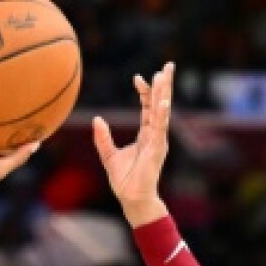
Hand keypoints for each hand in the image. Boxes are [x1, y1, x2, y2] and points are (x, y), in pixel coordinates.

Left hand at [93, 63, 173, 228]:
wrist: (131, 199)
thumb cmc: (124, 181)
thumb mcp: (108, 155)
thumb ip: (103, 138)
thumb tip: (97, 119)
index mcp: (145, 135)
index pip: (147, 108)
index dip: (144, 92)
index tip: (138, 78)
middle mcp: (154, 135)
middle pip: (159, 105)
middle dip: (164, 85)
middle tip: (168, 66)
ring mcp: (158, 141)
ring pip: (162, 112)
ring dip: (164, 93)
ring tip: (165, 75)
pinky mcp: (157, 150)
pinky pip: (160, 129)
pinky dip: (162, 115)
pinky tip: (163, 102)